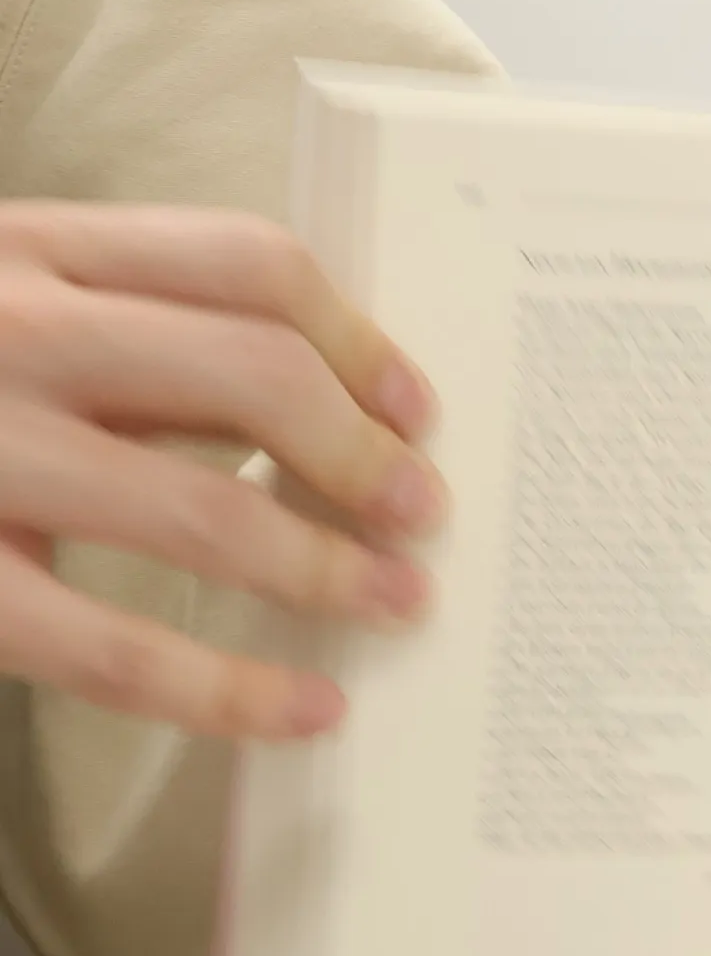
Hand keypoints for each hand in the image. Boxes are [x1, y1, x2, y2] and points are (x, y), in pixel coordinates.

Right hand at [0, 201, 444, 738]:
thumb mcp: (6, 306)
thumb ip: (132, 338)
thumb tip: (321, 406)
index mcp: (31, 246)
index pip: (247, 262)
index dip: (360, 338)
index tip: (417, 408)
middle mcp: (7, 328)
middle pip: (254, 371)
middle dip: (365, 454)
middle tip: (424, 515)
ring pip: (204, 509)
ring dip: (328, 566)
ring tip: (397, 603)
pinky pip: (114, 644)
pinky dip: (228, 688)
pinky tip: (303, 709)